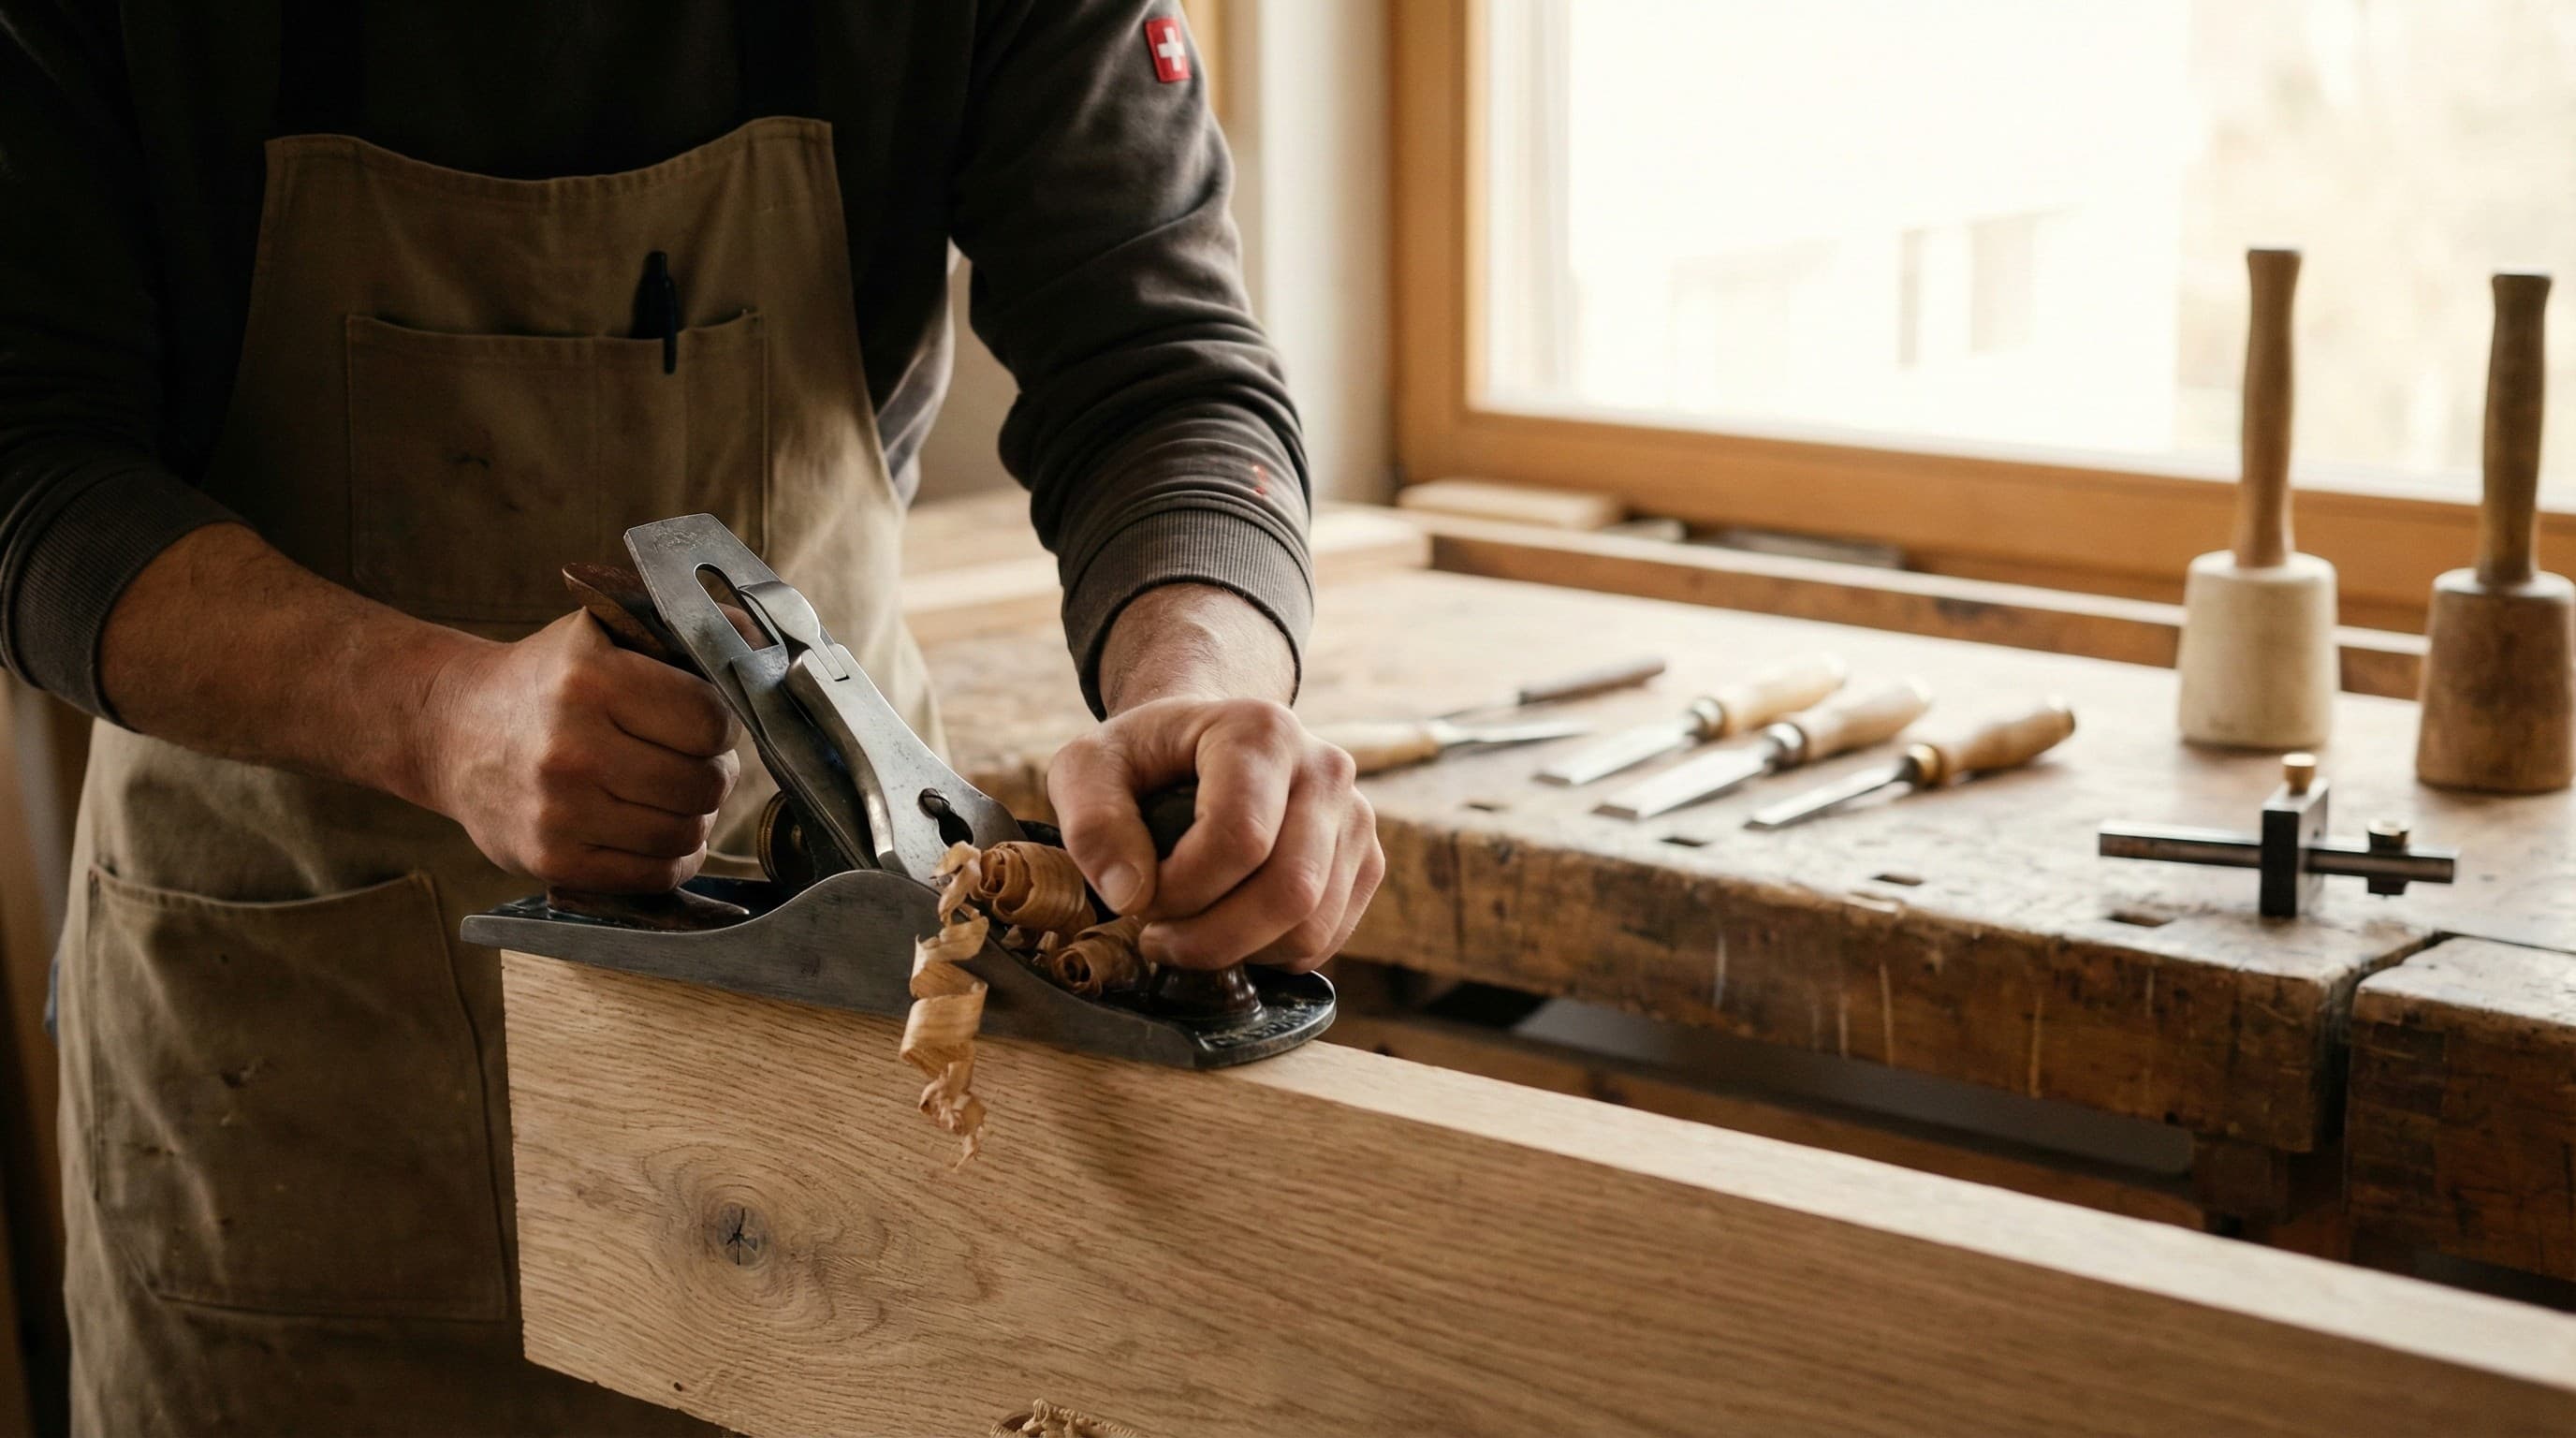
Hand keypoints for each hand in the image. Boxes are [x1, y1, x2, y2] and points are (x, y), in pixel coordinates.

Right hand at [417, 611, 739, 890]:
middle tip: (693, 761)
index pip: (710, 720)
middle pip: (703, 783)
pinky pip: (654, 876)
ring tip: (673, 794)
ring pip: (685, 833)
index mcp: (590, 678)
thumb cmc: (547, 680)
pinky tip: (659, 832)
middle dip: (713, 772)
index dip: (722, 724)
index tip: (706, 723)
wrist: (452, 730)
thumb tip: (766, 644)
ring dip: (696, 817)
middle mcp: (571, 746)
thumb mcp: (605, 631)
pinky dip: (673, 858)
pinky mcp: (552, 861)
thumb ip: (688, 629)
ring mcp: (558, 811)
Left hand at [1050, 696, 1381, 971]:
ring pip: (1313, 925)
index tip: (1136, 900)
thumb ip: (1093, 823)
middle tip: (1158, 939)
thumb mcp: (1088, 769)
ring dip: (1239, 952)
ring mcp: (1355, 816)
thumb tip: (1132, 895)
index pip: (1241, 837)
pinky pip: (1327, 938)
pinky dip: (1270, 955)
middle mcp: (1325, 767)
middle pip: (1291, 890)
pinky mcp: (1365, 861)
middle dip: (1213, 939)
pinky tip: (1228, 929)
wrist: (1201, 746)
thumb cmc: (1143, 758)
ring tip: (1187, 933)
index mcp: (1262, 731)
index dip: (1182, 890)